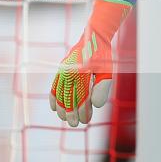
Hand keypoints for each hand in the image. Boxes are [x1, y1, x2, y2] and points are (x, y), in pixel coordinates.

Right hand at [50, 0, 130, 126]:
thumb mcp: (107, 70)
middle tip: (75, 124)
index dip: (83, 110)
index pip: (81, 96)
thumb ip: (102, 87)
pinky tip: (54, 108)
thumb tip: (95, 105)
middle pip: (68, 96)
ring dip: (61, 107)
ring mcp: (63, 69)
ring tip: (64, 119)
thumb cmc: (102, 55)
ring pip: (60, 93)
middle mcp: (70, 70)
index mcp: (81, 71)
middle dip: (71, 112)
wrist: (94, 37)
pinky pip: (54, 85)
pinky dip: (53, 96)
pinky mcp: (61, 69)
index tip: (85, 120)